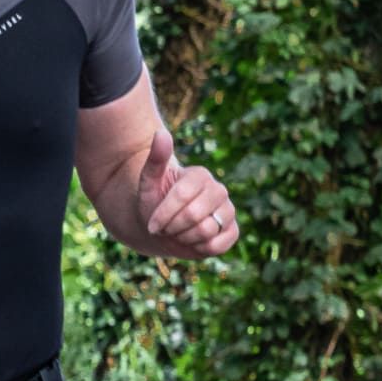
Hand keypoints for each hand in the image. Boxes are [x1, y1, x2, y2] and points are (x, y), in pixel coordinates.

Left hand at [139, 127, 237, 257]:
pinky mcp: (232, 231)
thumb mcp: (148, 182)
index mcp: (200, 175)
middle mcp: (219, 190)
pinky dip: (200, 248)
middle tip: (166, 228)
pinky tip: (193, 241)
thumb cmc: (155, 203)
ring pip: (205, 231)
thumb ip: (156, 159)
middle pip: (194, 215)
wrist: (163, 228)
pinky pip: (218, 245)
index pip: (182, 196)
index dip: (164, 214)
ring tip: (179, 233)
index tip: (152, 224)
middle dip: (173, 227)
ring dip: (184, 238)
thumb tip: (161, 133)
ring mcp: (228, 210)